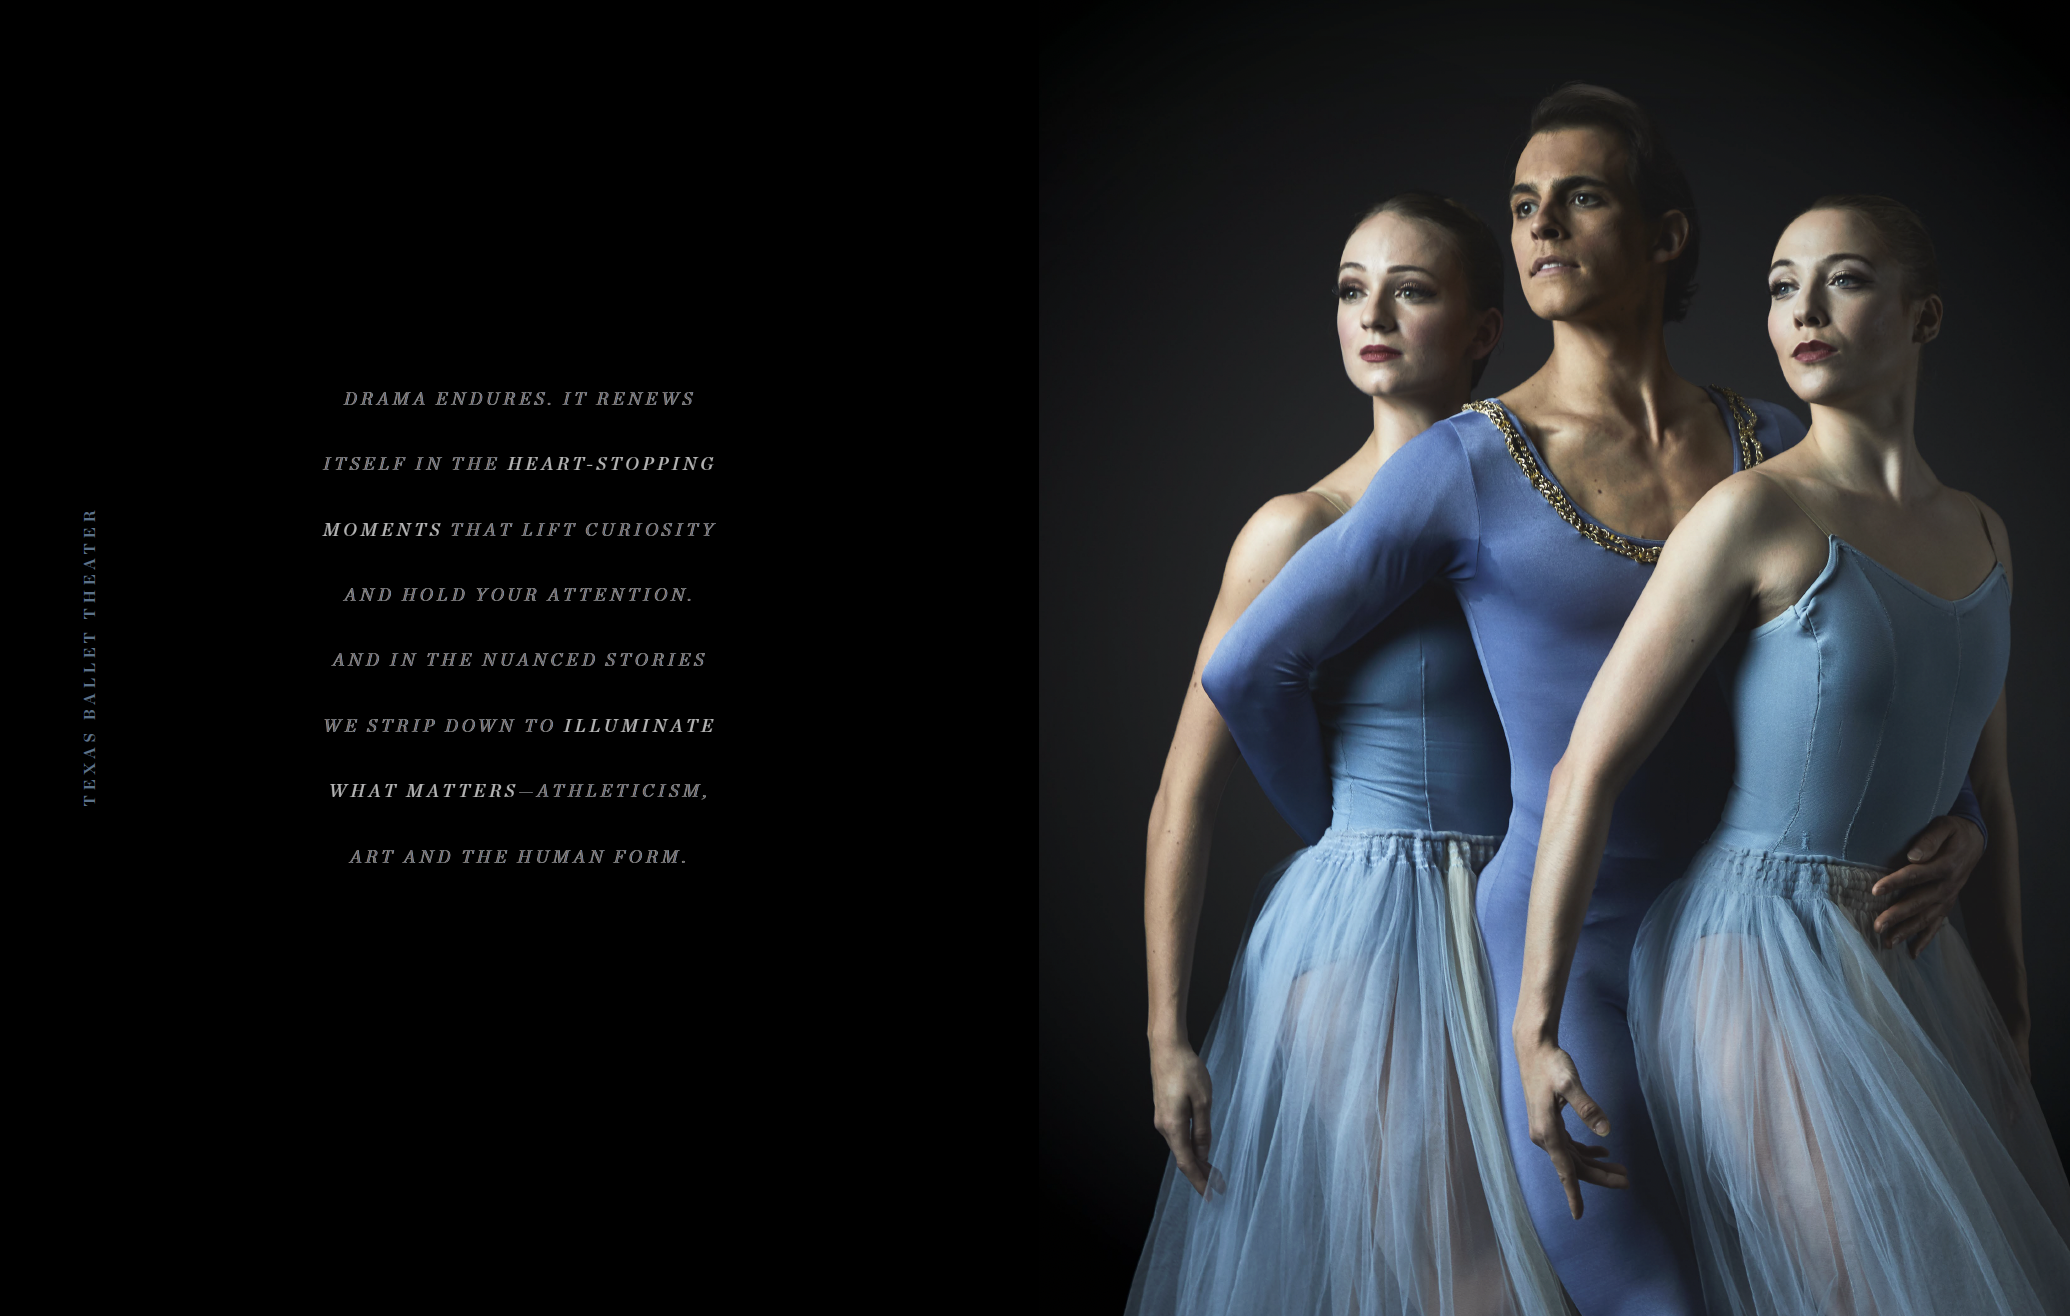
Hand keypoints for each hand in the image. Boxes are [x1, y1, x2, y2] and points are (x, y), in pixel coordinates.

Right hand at [1150, 1039, 1221, 1196]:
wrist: (1166, 1047)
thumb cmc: (1186, 1069)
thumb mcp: (1203, 1101)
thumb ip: (1203, 1130)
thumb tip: (1203, 1153)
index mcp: (1173, 1126)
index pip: (1188, 1163)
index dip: (1200, 1181)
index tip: (1212, 1195)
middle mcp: (1163, 1126)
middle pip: (1183, 1158)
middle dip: (1200, 1174)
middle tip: (1219, 1186)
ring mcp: (1161, 1118)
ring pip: (1179, 1147)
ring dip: (1195, 1161)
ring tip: (1212, 1172)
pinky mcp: (1163, 1110)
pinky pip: (1177, 1136)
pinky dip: (1189, 1147)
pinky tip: (1199, 1149)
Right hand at [1516, 1038, 1628, 1218]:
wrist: (1534, 1049)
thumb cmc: (1552, 1064)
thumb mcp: (1570, 1083)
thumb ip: (1588, 1107)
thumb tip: (1607, 1131)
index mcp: (1547, 1133)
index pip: (1565, 1171)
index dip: (1573, 1194)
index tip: (1578, 1215)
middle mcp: (1544, 1137)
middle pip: (1574, 1167)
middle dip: (1601, 1176)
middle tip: (1628, 1180)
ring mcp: (1546, 1131)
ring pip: (1574, 1159)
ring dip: (1596, 1166)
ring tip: (1622, 1171)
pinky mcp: (1550, 1123)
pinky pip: (1570, 1147)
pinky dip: (1586, 1153)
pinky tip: (1602, 1151)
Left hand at [1873, 815, 1984, 957]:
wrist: (1975, 841)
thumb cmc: (1953, 831)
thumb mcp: (1944, 826)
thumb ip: (1930, 839)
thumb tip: (1913, 855)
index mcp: (1946, 865)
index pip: (1917, 875)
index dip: (1896, 883)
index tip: (1875, 891)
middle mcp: (1949, 885)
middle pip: (1920, 902)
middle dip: (1898, 916)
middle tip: (1877, 926)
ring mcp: (1949, 897)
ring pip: (1927, 918)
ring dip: (1908, 931)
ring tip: (1888, 942)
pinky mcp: (1947, 904)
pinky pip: (1937, 924)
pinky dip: (1925, 939)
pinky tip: (1912, 953)